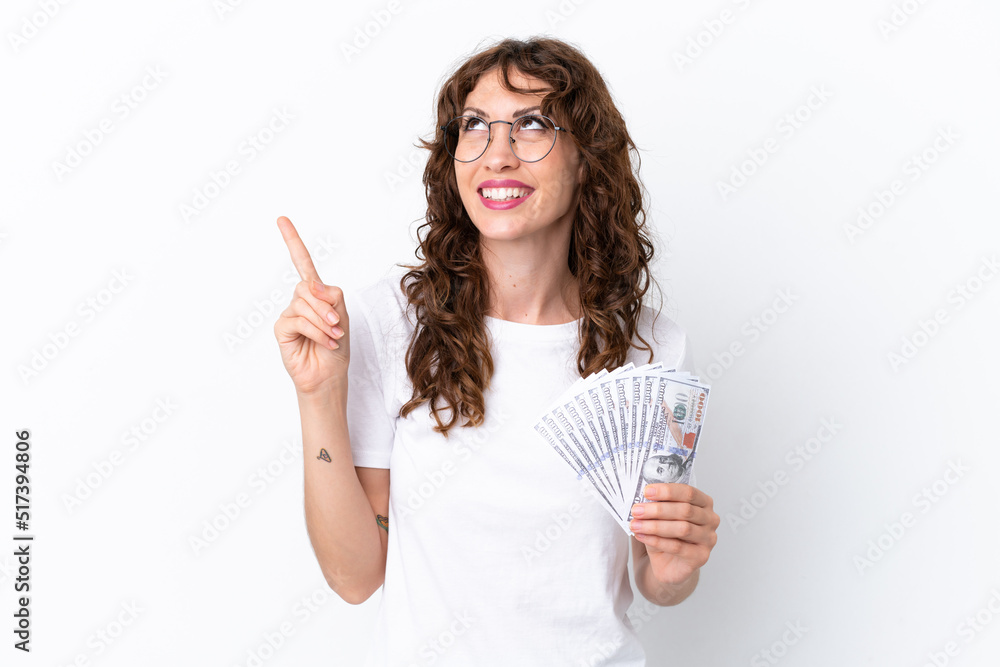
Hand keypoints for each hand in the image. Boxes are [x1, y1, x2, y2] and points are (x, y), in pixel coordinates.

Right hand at [273, 216, 349, 394]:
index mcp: (316, 293)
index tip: (282, 220)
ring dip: (324, 322)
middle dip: (326, 306)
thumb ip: (330, 295)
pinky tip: (325, 343)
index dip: (292, 241)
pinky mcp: (281, 328)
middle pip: (308, 287)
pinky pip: (299, 320)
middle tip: (337, 325)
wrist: (329, 375)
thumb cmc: (337, 347)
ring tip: (334, 337)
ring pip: (304, 304)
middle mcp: (300, 300)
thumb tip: (311, 284)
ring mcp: (289, 314)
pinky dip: (317, 332)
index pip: (302, 263)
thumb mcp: (342, 316)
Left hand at [630, 483, 719, 585]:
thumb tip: (642, 499)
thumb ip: (657, 505)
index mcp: (704, 503)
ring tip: (635, 524)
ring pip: (682, 529)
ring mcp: (708, 539)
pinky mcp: (701, 556)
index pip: (689, 492)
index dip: (667, 491)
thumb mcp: (662, 516)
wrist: (669, 563)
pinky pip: (677, 547)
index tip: (646, 491)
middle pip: (685, 510)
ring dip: (655, 525)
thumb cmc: (667, 535)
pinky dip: (656, 540)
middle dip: (657, 509)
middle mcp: (710, 519)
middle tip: (636, 510)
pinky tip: (641, 536)